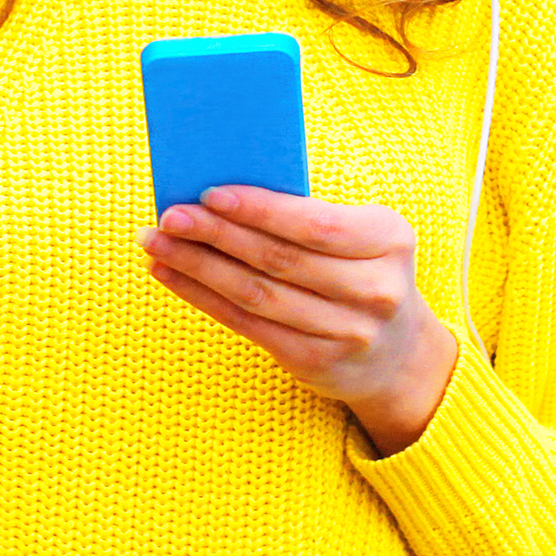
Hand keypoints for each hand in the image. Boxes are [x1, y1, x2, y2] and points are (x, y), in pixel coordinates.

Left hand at [138, 187, 459, 454]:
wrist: (398, 356)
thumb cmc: (362, 274)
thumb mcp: (361, 238)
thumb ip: (309, 216)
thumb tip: (222, 193)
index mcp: (389, 240)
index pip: (316, 224)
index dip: (260, 210)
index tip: (210, 193)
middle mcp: (376, 289)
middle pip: (279, 259)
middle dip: (217, 234)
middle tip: (170, 216)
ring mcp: (349, 332)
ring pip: (257, 294)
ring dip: (199, 266)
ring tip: (157, 244)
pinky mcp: (317, 362)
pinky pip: (248, 325)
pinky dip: (203, 297)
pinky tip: (172, 276)